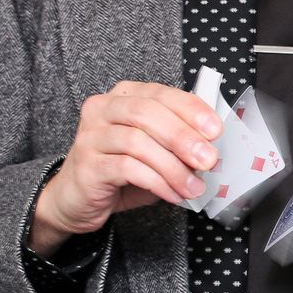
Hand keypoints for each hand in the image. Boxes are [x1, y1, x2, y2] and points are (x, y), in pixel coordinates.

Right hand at [30, 81, 221, 252]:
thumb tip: (210, 150)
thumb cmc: (120, 172)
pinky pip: (127, 169)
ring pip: (138, 142)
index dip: (190, 109)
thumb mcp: (154, 151)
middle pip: (147, 113)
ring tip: (193, 187)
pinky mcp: (87, 165)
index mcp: (123, 97)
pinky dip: (157, 182)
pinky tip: (172, 194)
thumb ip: (177, 144)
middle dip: (183, 137)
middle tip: (208, 159)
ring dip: (173, 167)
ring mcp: (91, 136)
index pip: (160, 94)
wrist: (77, 199)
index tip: (215, 130)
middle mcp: (102, 109)